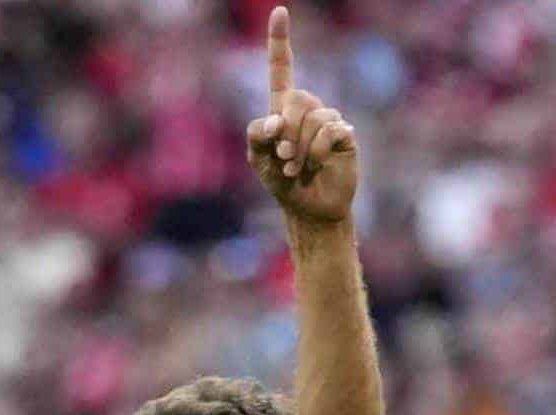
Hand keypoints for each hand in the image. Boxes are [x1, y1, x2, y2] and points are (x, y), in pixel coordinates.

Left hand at [247, 7, 356, 223]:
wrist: (308, 207)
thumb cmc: (281, 183)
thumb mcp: (258, 161)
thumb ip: (256, 136)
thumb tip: (277, 120)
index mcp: (283, 109)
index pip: (282, 69)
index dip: (279, 42)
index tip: (279, 11)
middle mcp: (308, 109)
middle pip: (296, 99)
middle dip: (286, 133)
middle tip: (284, 159)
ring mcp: (329, 120)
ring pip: (315, 117)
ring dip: (301, 149)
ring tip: (298, 168)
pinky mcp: (345, 135)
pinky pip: (331, 131)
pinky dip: (318, 153)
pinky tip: (318, 165)